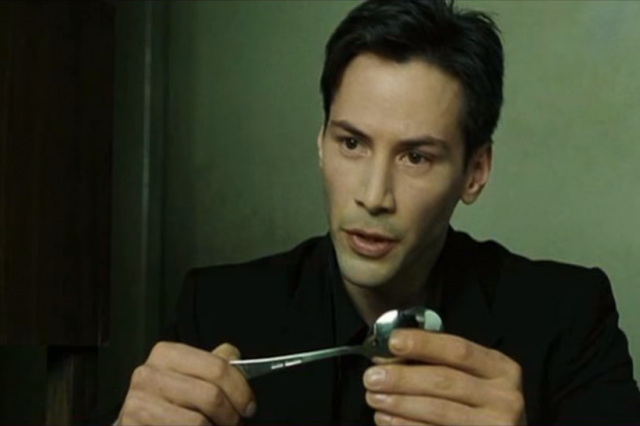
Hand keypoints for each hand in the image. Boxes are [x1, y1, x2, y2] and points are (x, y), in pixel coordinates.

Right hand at [117, 342, 255, 424]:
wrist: (143, 423)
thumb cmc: (171, 402)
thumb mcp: (193, 375)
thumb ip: (215, 363)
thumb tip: (235, 358)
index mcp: (166, 354)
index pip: (217, 367)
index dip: (240, 390)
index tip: (248, 406)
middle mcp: (148, 376)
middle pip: (211, 396)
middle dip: (230, 415)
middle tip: (234, 422)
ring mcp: (137, 405)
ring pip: (198, 422)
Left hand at [363, 330, 524, 425]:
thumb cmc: (476, 403)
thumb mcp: (467, 376)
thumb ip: (434, 361)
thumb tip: (388, 354)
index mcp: (500, 368)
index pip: (458, 349)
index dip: (424, 344)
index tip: (392, 341)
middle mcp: (505, 397)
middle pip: (445, 380)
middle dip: (403, 377)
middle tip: (372, 377)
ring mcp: (496, 425)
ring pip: (439, 410)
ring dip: (400, 403)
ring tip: (375, 398)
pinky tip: (387, 420)